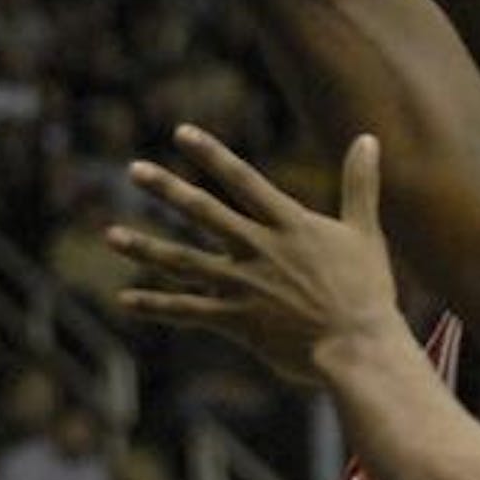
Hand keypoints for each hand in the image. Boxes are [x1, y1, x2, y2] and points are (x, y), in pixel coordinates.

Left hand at [106, 125, 398, 386]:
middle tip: (133, 170)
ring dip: (146, 248)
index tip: (182, 133)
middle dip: (167, 189)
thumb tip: (369, 138)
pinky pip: (188, 311)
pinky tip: (127, 300)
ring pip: (184, 262)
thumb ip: (360, 184)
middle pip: (204, 213)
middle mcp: (260, 249)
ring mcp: (244, 285)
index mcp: (290, 224)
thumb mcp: (365, 231)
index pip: (244, 179)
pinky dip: (156, 306)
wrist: (358, 346)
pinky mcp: (237, 320)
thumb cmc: (367, 290)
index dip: (212, 154)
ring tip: (110, 235)